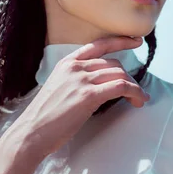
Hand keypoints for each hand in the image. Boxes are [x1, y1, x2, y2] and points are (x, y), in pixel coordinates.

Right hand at [16, 35, 149, 158]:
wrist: (32, 132)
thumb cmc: (45, 117)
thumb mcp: (59, 88)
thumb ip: (76, 81)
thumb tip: (100, 84)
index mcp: (67, 63)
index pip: (98, 45)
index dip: (120, 41)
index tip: (136, 41)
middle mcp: (75, 67)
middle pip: (113, 63)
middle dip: (129, 77)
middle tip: (136, 91)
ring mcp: (81, 80)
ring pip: (120, 74)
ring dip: (135, 87)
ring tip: (140, 99)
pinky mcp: (88, 96)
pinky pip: (121, 87)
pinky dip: (135, 92)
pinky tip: (139, 100)